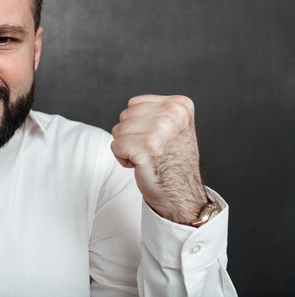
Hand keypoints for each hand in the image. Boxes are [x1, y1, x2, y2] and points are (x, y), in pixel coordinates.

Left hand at [111, 94, 207, 223]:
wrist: (182, 194)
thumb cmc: (172, 162)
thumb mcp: (174, 126)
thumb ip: (156, 111)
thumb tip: (129, 107)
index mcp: (180, 105)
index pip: (134, 104)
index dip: (138, 124)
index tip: (156, 140)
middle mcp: (172, 113)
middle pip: (124, 116)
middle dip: (131, 135)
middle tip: (151, 151)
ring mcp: (160, 129)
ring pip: (118, 130)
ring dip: (126, 147)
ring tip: (147, 157)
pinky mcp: (147, 146)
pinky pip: (116, 146)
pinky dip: (122, 159)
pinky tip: (140, 165)